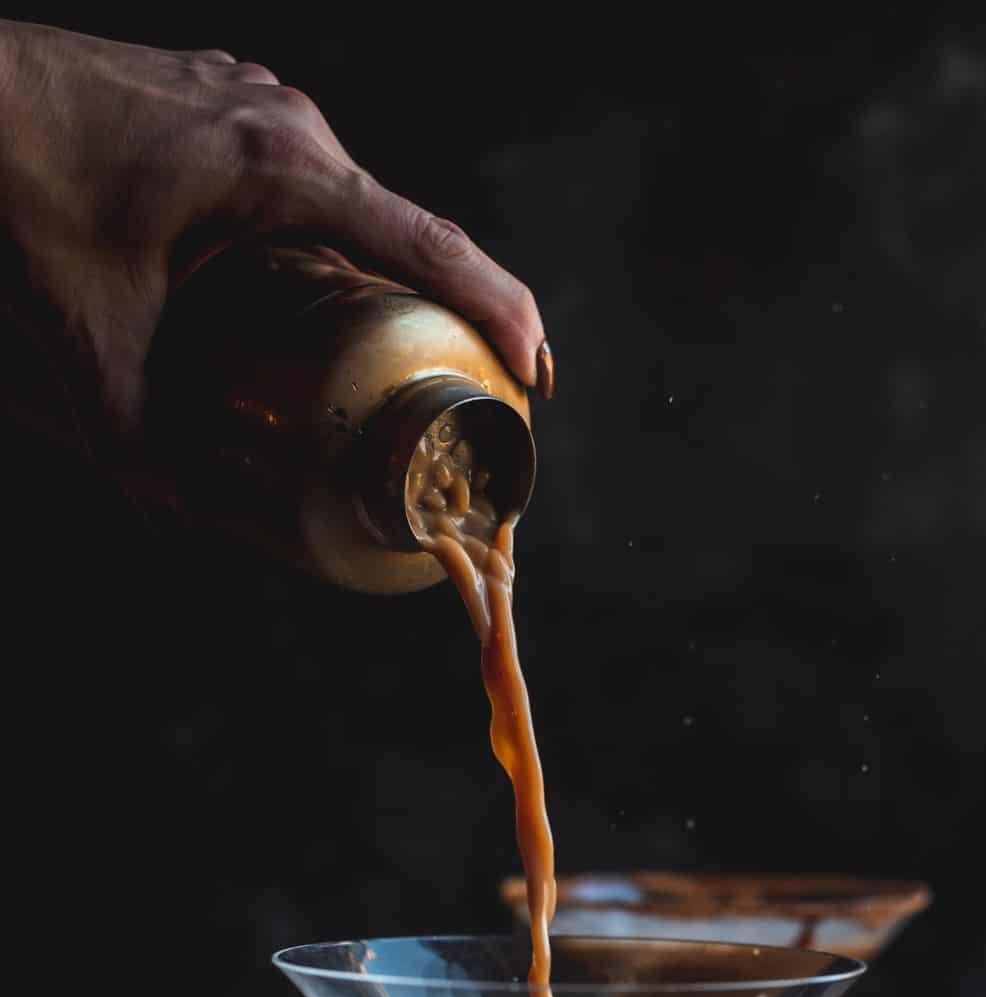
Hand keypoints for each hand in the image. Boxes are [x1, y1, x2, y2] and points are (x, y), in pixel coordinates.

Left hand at [0, 22, 546, 454]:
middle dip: (449, 306)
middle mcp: (288, 125)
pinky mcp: (227, 100)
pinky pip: (306, 173)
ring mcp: (259, 101)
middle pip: (404, 226)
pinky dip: (327, 231)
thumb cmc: (22, 175)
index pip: (432, 244)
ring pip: (354, 198)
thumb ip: (131, 430)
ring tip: (390, 344)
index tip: (535, 367)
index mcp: (284, 172)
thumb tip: (168, 508)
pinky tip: (300, 281)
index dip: (501, 308)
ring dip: (382, 268)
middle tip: (468, 380)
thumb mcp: (87, 326)